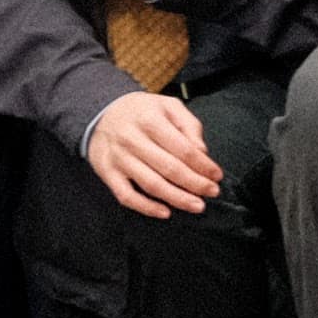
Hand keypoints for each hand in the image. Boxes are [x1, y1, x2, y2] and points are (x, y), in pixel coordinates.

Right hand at [84, 90, 224, 217]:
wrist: (100, 114)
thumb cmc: (140, 112)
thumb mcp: (167, 106)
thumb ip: (189, 125)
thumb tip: (202, 152)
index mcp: (150, 120)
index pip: (183, 148)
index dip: (203, 165)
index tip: (216, 175)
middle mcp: (132, 139)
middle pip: (170, 168)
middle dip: (195, 184)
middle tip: (212, 192)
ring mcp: (119, 158)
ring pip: (152, 185)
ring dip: (177, 198)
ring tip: (196, 205)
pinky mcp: (108, 174)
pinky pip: (127, 196)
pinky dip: (147, 208)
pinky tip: (165, 212)